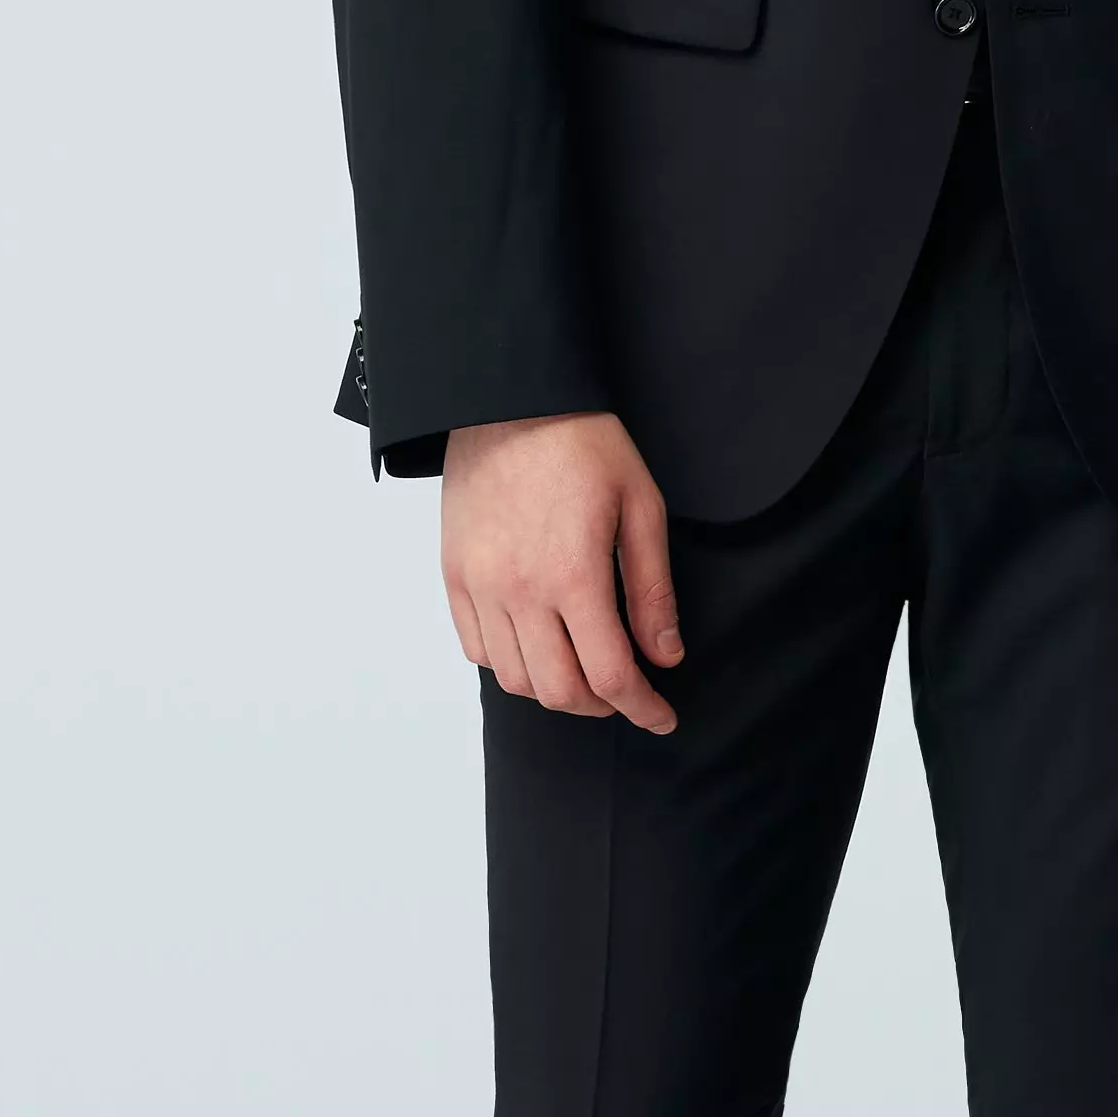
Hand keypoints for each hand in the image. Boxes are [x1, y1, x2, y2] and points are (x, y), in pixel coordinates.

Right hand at [443, 411, 684, 729]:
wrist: (508, 399)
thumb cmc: (583, 444)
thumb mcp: (641, 508)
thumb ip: (652, 591)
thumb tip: (664, 656)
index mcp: (573, 575)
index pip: (610, 675)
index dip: (643, 708)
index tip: (662, 717)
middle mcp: (519, 591)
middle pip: (560, 690)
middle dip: (603, 706)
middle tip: (628, 694)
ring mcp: (479, 586)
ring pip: (515, 679)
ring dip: (556, 690)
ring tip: (585, 672)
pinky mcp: (454, 574)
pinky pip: (477, 648)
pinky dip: (511, 664)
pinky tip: (539, 647)